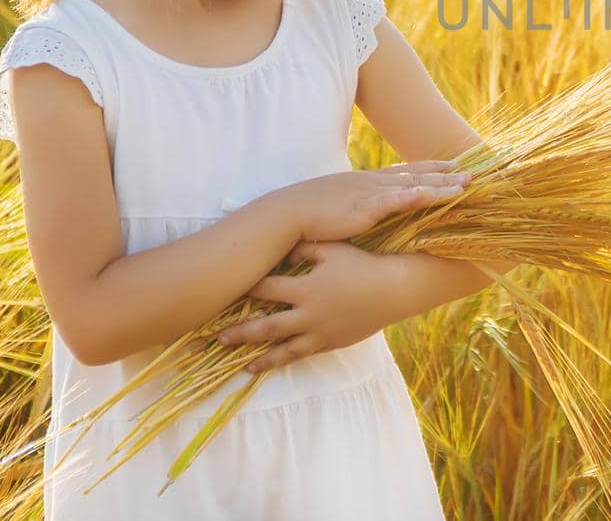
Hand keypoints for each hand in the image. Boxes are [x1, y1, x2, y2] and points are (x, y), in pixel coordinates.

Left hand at [214, 240, 401, 373]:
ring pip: (281, 349)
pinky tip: (265, 366)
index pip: (266, 289)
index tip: (226, 291)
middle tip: (216, 338)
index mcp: (306, 288)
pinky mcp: (330, 343)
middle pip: (265, 327)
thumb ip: (304, 247)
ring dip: (257, 356)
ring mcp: (319, 333)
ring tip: (237, 362)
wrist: (394, 290)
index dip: (246, 288)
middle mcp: (308, 314)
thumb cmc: (364, 265)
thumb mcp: (333, 249)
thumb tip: (282, 243)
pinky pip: (300, 355)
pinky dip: (280, 362)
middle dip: (239, 332)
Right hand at [277, 160, 471, 241]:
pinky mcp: (364, 208)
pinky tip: (431, 195)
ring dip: (442, 186)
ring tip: (466, 186)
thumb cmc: (312, 211)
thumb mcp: (343, 202)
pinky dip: (414, 197)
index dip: (435, 167)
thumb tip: (370, 208)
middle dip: (448, 175)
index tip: (456, 165)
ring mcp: (371, 194)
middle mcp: (375, 182)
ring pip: (415, 187)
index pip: (410, 171)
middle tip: (475, 174)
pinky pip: (395, 201)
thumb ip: (361, 202)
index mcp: (371, 181)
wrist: (288, 213)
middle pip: (420, 176)